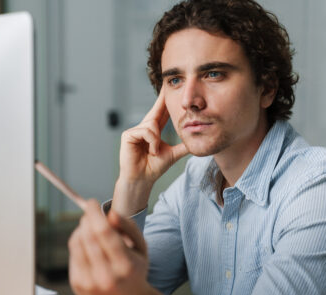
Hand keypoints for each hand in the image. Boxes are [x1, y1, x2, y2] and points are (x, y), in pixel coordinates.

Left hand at [68, 199, 172, 294]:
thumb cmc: (134, 270)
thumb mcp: (140, 247)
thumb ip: (128, 226)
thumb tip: (110, 213)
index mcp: (124, 265)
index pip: (103, 232)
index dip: (94, 213)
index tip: (92, 202)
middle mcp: (105, 275)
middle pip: (88, 235)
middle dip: (87, 218)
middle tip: (92, 214)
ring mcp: (89, 281)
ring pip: (77, 242)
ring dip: (81, 229)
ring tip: (91, 229)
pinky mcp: (77, 284)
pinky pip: (72, 253)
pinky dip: (78, 242)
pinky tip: (88, 244)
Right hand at [113, 87, 188, 214]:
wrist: (143, 179)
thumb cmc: (154, 167)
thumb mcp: (173, 154)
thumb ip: (183, 145)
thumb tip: (197, 140)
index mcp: (154, 130)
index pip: (161, 111)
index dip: (165, 100)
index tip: (170, 87)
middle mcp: (144, 127)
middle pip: (156, 110)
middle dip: (163, 99)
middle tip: (168, 85)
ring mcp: (135, 130)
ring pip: (152, 124)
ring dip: (157, 140)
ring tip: (155, 152)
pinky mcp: (128, 135)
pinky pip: (146, 131)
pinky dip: (151, 142)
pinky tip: (150, 151)